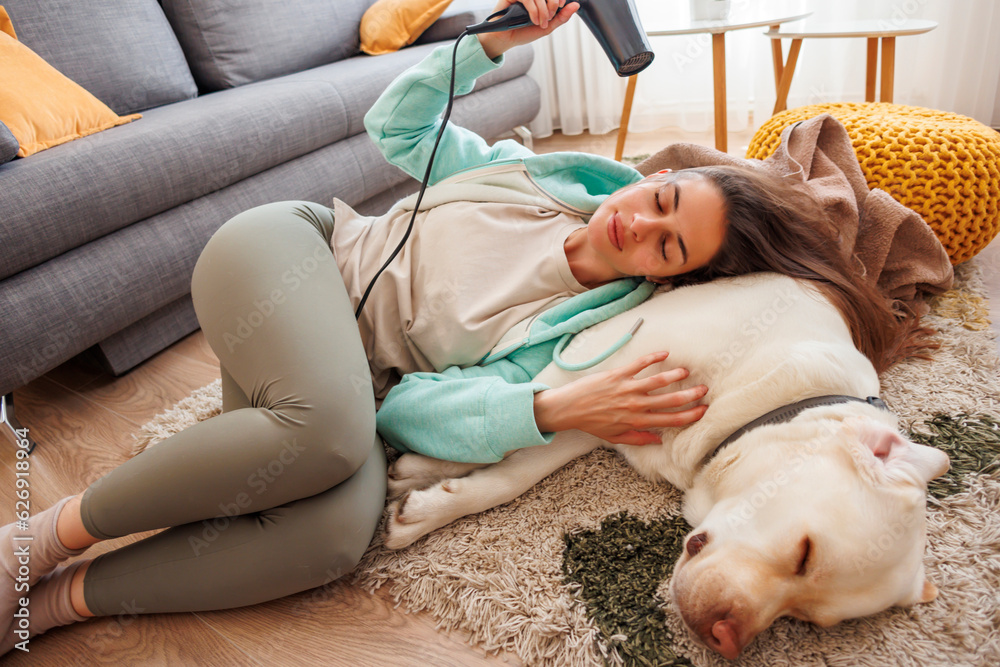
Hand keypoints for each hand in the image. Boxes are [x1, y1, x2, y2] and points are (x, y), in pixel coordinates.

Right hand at [477, 1, 578, 59]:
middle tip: (550, 16)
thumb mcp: (547, 27)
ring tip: (540, 22)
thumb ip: (561, 17)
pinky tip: (533, 20)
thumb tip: (576, 5)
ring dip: (543, 9)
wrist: (506, 39)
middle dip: (553, 3)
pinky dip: (533, 10)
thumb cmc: (523, 32)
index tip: (561, 6)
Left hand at [533, 351, 708, 445]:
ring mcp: (627, 388)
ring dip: (674, 376)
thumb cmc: (592, 423)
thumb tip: (659, 440)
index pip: (670, 420)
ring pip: (656, 382)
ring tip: (687, 372)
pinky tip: (665, 354)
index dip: (689, 416)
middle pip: (669, 401)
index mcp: (637, 421)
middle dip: (690, 396)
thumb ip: (639, 439)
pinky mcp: (617, 375)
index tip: (703, 410)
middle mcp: (635, 405)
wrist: (569, 408)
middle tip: (704, 390)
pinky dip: (652, 358)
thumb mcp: (616, 437)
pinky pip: (638, 365)